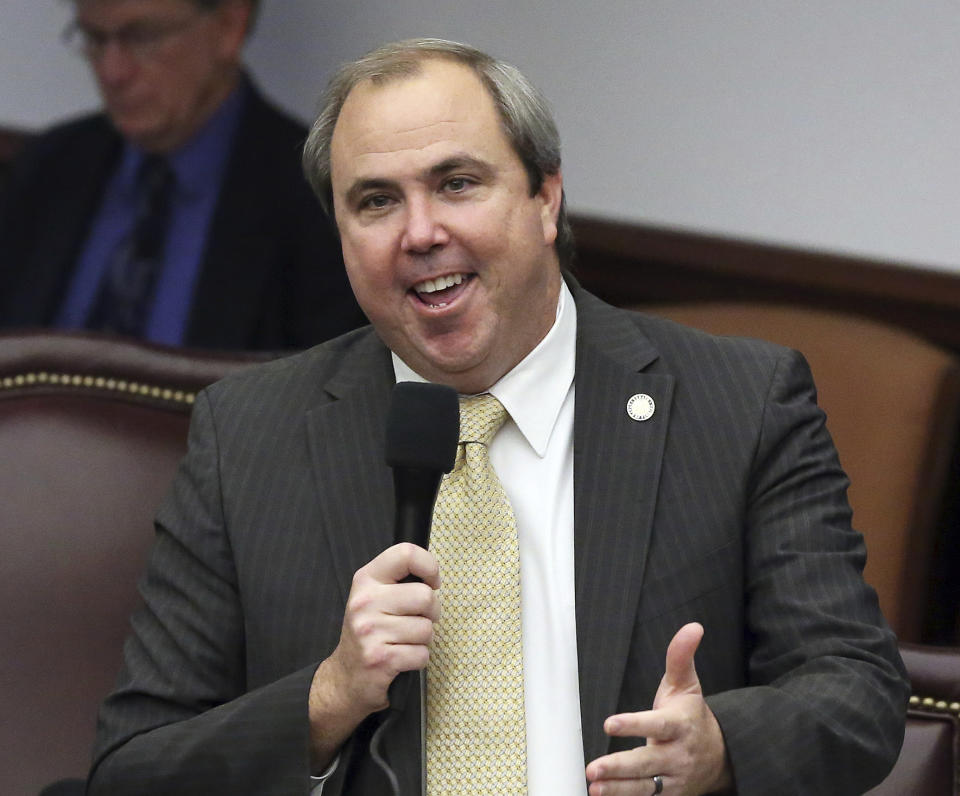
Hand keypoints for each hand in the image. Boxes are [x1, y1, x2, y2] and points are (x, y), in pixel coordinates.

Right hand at [307, 543, 439, 764]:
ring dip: (423, 639)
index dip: (429, 566)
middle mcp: (365, 602)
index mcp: (366, 580)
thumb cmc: (369, 633)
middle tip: (417, 620)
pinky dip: (418, 659)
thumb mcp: (375, 596)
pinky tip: (401, 659)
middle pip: (425, 596)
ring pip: (426, 628)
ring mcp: (370, 631)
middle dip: (431, 612)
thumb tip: (432, 575)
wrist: (344, 678)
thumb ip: (399, 580)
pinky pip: (421, 654)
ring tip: (404, 641)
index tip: (432, 582)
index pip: (404, 554)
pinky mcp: (379, 659)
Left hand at [585, 623, 731, 794]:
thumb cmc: (692, 716)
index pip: (656, 724)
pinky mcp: (669, 795)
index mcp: (680, 725)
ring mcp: (673, 778)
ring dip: (617, 789)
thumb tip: (692, 627)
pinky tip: (603, 795)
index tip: (609, 724)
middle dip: (619, 767)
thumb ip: (681, 657)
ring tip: (593, 786)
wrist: (721, 756)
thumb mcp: (687, 685)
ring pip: (645, 787)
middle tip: (593, 768)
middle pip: (647, 762)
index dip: (633, 725)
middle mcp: (677, 754)